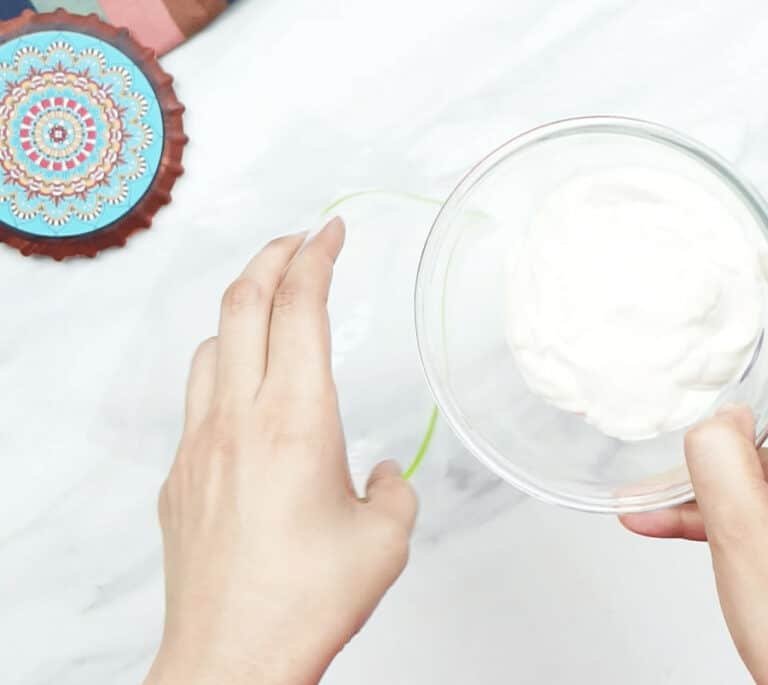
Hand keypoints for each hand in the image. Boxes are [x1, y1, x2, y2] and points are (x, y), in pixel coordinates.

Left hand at [145, 218, 416, 684]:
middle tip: (300, 239)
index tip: (333, 229)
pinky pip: (197, 399)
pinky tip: (248, 397)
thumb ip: (394, 487)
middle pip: (243, 302)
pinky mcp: (179, 477)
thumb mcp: (386, 538)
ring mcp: (200, 445)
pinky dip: (223, 370)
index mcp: (298, 419)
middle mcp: (240, 418)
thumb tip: (382, 471)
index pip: (300, 305)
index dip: (317, 253)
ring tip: (272, 308)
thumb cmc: (307, 601)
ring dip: (242, 309)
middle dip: (272, 255)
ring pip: (210, 345)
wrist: (232, 658)